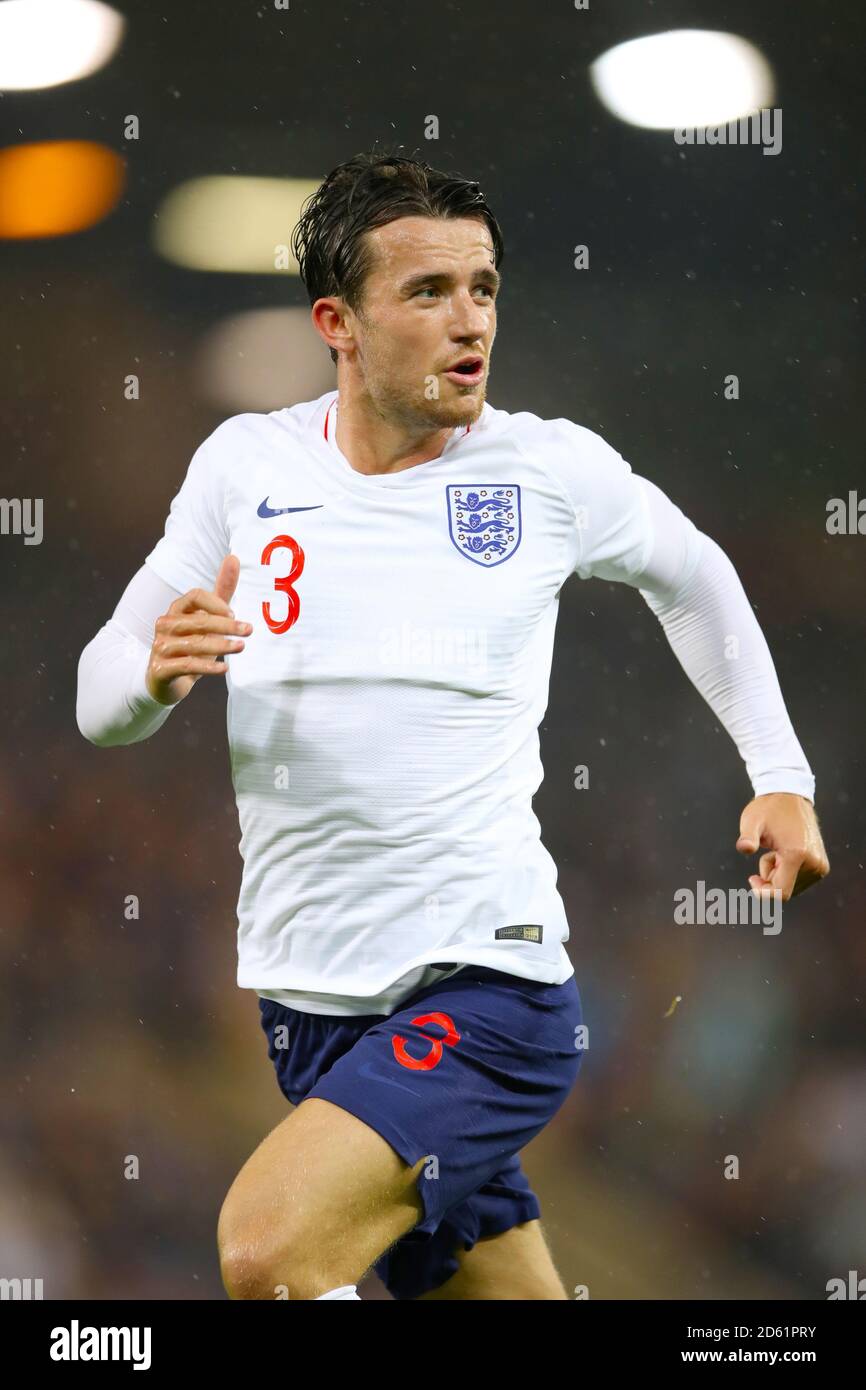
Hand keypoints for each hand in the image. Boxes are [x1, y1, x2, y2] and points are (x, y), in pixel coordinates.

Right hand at [145, 555, 251, 705]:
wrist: (162, 681)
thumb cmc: (189, 646)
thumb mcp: (206, 619)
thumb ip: (221, 593)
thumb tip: (234, 558)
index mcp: (176, 610)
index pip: (195, 596)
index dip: (216, 603)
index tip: (235, 613)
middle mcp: (165, 625)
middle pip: (198, 620)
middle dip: (226, 625)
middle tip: (249, 630)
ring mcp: (160, 647)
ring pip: (194, 644)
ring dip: (221, 645)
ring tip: (241, 647)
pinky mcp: (160, 669)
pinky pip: (187, 665)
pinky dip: (207, 666)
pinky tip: (225, 668)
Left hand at [736, 793, 829, 900]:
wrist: (790, 796)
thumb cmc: (768, 809)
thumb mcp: (752, 821)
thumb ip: (747, 837)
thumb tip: (744, 848)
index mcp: (797, 855)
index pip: (781, 893)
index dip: (763, 893)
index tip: (751, 879)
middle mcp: (814, 863)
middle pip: (784, 890)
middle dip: (770, 877)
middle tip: (767, 854)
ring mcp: (820, 865)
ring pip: (791, 886)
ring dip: (778, 873)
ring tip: (777, 850)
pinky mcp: (822, 865)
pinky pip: (799, 880)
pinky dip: (788, 871)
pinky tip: (786, 851)